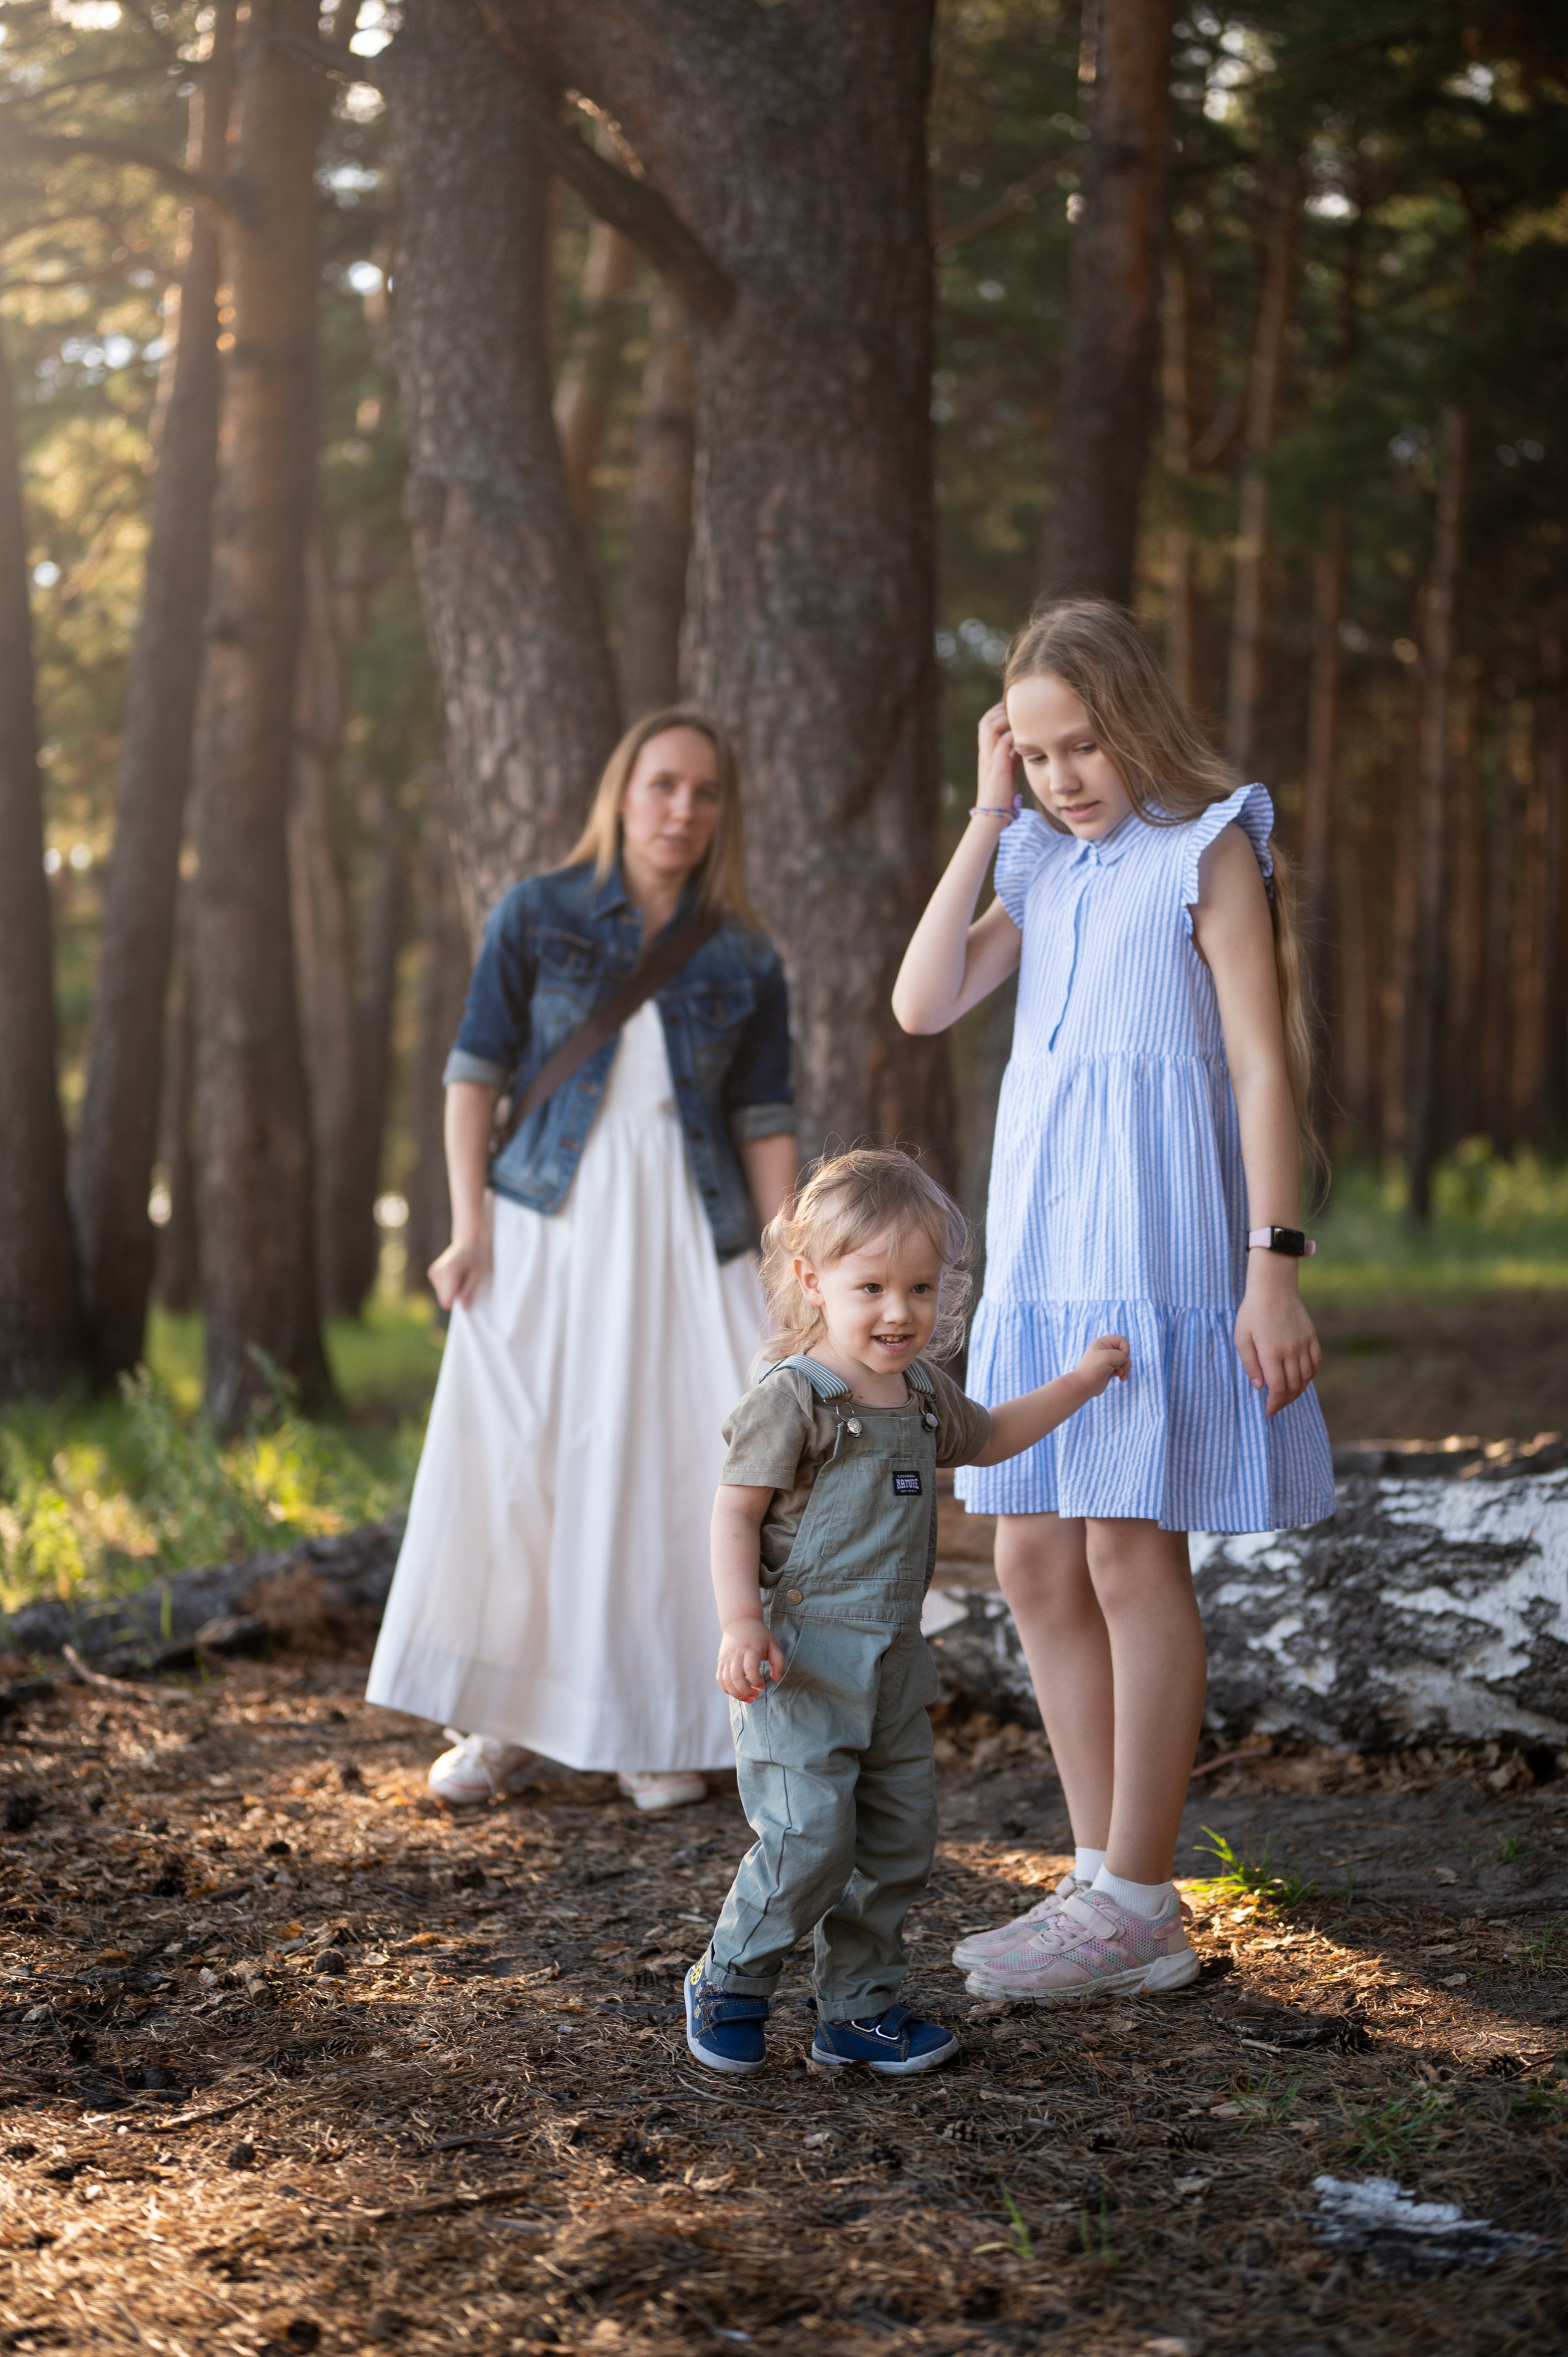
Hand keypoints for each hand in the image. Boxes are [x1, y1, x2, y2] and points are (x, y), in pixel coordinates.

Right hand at [429, 1231, 491, 1311]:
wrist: (469, 1241)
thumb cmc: (476, 1257)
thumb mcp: (478, 1275)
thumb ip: (468, 1291)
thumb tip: (462, 1307)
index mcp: (449, 1272)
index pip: (446, 1301)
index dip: (456, 1302)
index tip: (465, 1296)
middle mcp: (437, 1272)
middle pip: (444, 1299)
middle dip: (455, 1295)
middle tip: (465, 1282)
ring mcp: (433, 1272)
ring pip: (441, 1294)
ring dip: (452, 1290)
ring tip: (461, 1276)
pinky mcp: (432, 1272)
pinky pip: (440, 1289)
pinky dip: (448, 1285)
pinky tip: (455, 1274)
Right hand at [716, 1617, 784, 1703]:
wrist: (739, 1622)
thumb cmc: (759, 1635)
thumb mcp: (773, 1644)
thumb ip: (778, 1662)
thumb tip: (776, 1679)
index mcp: (751, 1649)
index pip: (750, 1669)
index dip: (757, 1681)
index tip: (763, 1686)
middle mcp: (736, 1654)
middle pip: (736, 1678)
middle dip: (746, 1692)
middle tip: (756, 1696)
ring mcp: (726, 1658)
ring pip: (726, 1681)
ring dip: (737, 1694)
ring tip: (748, 1698)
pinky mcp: (721, 1661)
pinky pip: (720, 1679)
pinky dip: (727, 1690)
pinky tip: (737, 1693)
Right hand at [975, 702, 1018, 816]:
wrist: (993, 814)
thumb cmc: (1002, 793)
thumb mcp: (1008, 769)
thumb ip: (1013, 755)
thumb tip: (1023, 744)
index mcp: (986, 753)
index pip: (986, 724)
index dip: (997, 713)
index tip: (1013, 708)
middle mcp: (985, 753)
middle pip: (985, 721)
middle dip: (1000, 710)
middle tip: (1016, 707)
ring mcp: (989, 759)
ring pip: (990, 727)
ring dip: (1004, 718)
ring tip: (1019, 717)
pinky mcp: (997, 767)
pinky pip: (1002, 743)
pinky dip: (1012, 735)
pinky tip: (1024, 734)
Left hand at [1076, 1334, 1130, 1395]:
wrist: (1084, 1385)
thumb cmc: (1094, 1368)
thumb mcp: (1109, 1357)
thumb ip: (1122, 1355)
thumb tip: (1124, 1362)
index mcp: (1103, 1342)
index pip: (1121, 1340)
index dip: (1125, 1348)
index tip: (1119, 1357)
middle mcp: (1106, 1350)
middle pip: (1125, 1351)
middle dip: (1125, 1361)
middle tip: (1117, 1368)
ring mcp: (1108, 1361)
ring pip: (1125, 1361)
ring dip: (1125, 1368)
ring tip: (1119, 1374)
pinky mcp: (1110, 1370)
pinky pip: (1123, 1369)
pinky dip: (1124, 1374)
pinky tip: (1121, 1378)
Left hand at [1234, 1265, 1320, 1416]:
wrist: (1273, 1289)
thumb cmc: (1252, 1313)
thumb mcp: (1241, 1338)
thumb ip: (1250, 1364)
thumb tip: (1259, 1386)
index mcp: (1271, 1353)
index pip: (1277, 1388)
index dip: (1274, 1403)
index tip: (1269, 1412)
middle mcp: (1291, 1351)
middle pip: (1293, 1386)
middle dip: (1284, 1401)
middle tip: (1276, 1406)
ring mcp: (1304, 1344)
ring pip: (1306, 1377)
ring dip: (1297, 1391)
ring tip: (1287, 1396)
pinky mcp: (1312, 1337)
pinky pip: (1316, 1363)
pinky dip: (1310, 1376)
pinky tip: (1302, 1380)